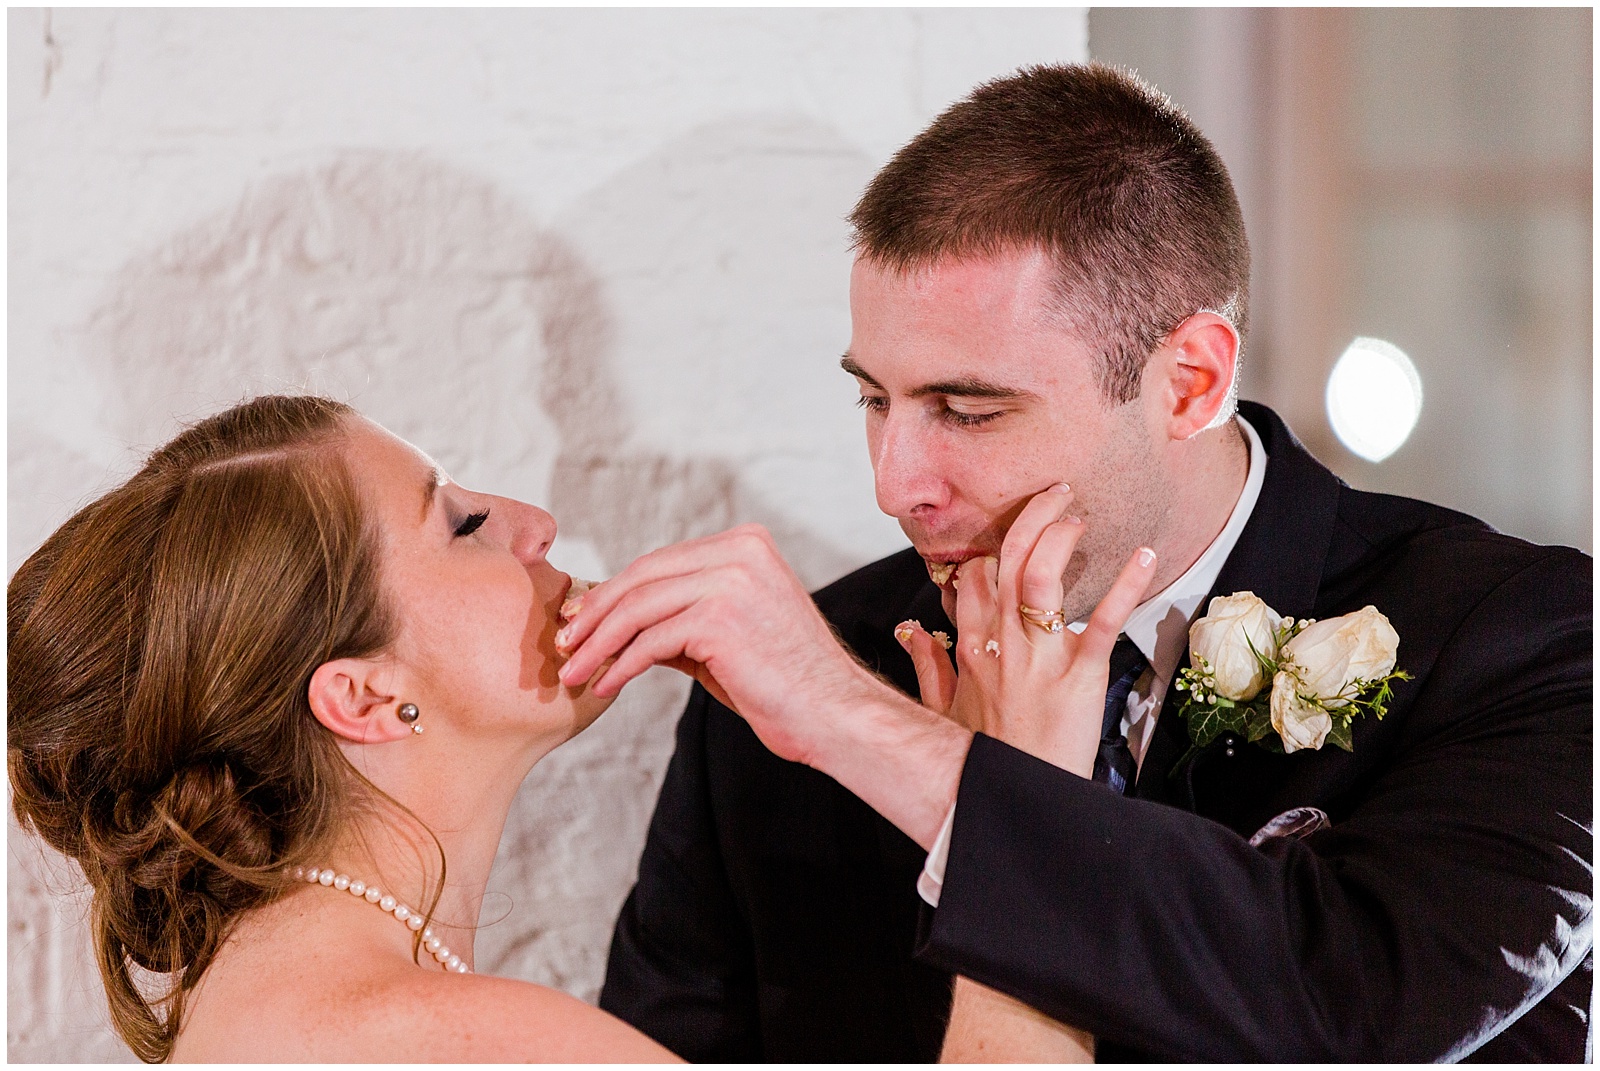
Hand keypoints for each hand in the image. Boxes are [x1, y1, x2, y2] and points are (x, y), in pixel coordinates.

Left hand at [555, 524, 972, 848]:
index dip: (612, 592)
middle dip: (595, 614)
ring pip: (638, 608)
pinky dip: (620, 665)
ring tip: (572, 672)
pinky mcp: (720, 618)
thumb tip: (615, 620)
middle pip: (642, 577)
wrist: (834, 713)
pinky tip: (604, 686)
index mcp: (745, 544)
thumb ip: (678, 618)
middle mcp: (739, 551)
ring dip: (597, 643)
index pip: (659, 563)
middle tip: (563, 646)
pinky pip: (650, 642)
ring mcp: (731, 580)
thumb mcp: (725, 637)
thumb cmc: (783, 683)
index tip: (578, 622)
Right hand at [896, 484, 1156, 776]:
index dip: (992, 550)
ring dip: (1057, 536)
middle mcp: (1000, 646)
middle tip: (1054, 494)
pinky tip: (1143, 556)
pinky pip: (1099, 621)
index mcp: (971, 651)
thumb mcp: (942, 712)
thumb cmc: (987, 761)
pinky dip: (1124, 584)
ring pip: (1037, 577)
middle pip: (1005, 562)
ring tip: (1078, 515)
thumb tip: (911, 630)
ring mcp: (1038, 659)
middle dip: (1029, 519)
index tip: (1013, 540)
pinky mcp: (1079, 676)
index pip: (972, 579)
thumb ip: (928, 666)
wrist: (1020, 805)